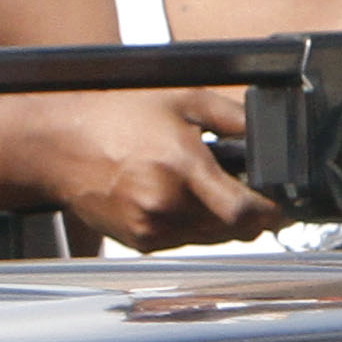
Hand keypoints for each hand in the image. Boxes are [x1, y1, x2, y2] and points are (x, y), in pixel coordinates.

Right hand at [12, 90, 283, 249]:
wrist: (59, 145)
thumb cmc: (115, 118)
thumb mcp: (182, 99)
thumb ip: (233, 115)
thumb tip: (272, 133)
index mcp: (181, 167)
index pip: (244, 211)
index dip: (272, 211)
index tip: (282, 205)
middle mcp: (165, 205)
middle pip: (233, 230)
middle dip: (249, 213)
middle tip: (246, 190)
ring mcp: (150, 228)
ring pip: (211, 239)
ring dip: (220, 220)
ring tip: (202, 188)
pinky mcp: (139, 242)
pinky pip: (184, 241)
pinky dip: (191, 225)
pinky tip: (175, 197)